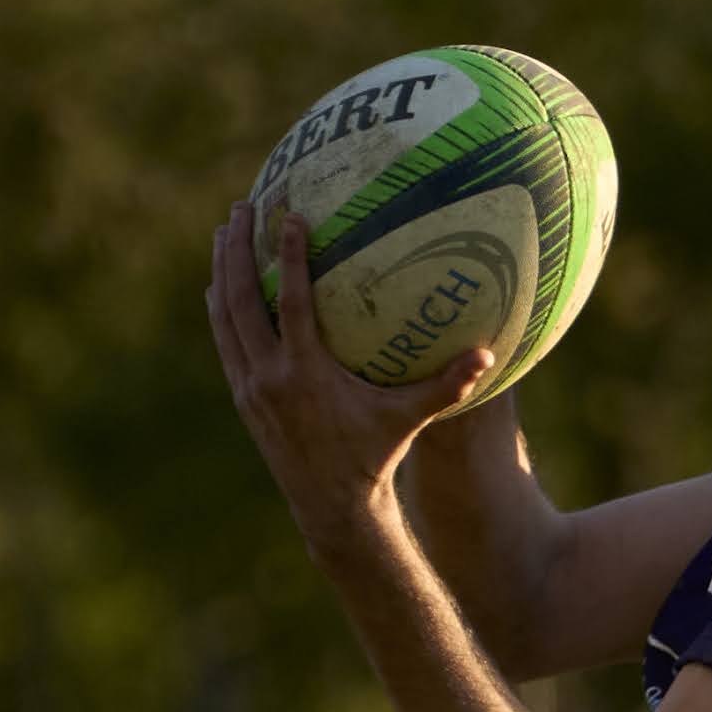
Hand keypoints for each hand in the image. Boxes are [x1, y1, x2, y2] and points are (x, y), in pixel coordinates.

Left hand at [206, 196, 495, 556]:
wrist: (332, 506)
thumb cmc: (377, 456)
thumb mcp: (410, 419)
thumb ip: (447, 386)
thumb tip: (490, 354)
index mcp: (306, 374)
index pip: (292, 303)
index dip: (288, 257)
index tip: (289, 214)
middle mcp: (270, 377)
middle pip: (243, 300)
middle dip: (239, 250)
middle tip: (242, 205)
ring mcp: (251, 387)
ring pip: (225, 318)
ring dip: (222, 271)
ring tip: (225, 231)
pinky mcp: (243, 396)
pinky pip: (225, 340)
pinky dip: (221, 307)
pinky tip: (221, 283)